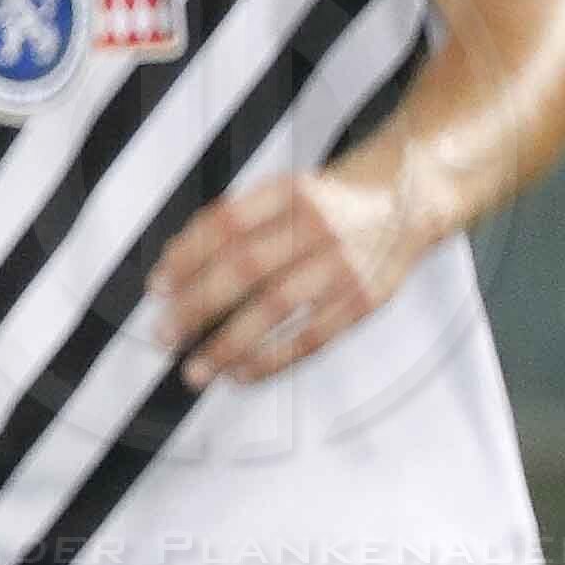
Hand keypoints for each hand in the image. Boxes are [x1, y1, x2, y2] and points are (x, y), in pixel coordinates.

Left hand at [156, 160, 422, 384]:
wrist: (408, 198)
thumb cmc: (328, 203)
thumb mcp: (284, 192)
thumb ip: (233, 221)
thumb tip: (173, 263)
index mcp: (289, 192)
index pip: (226, 225)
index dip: (186, 258)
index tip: (157, 288)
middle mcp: (318, 224)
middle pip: (245, 268)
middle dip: (196, 306)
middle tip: (164, 335)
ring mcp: (345, 262)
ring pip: (276, 308)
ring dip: (228, 344)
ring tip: (196, 369)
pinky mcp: (366, 297)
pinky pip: (313, 336)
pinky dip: (273, 360)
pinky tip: (241, 373)